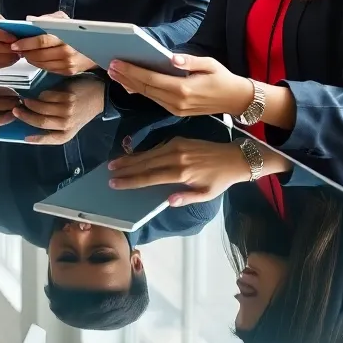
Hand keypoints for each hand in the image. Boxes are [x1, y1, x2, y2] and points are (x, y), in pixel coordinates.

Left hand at [10, 11, 96, 74]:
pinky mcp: (67, 71)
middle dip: (25, 52)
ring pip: (41, 63)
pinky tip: (35, 58)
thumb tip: (31, 20)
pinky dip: (39, 64)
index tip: (15, 44)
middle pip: (39, 54)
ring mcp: (68, 64)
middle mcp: (67, 52)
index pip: (42, 41)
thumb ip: (48, 19)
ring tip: (25, 52)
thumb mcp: (65, 20)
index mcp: (65, 37)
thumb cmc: (77, 32)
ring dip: (30, 59)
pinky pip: (47, 69)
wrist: (96, 47)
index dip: (26, 43)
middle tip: (17, 48)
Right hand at [10, 77, 106, 144]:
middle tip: (15, 110)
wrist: (99, 96)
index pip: (48, 139)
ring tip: (24, 100)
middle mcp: (67, 124)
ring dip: (30, 104)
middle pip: (41, 122)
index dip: (35, 139)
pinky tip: (40, 94)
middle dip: (25, 116)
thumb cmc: (80, 110)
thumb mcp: (69, 123)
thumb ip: (53, 123)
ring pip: (42, 108)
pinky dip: (41, 95)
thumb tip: (30, 121)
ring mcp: (67, 110)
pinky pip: (48, 96)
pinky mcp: (68, 97)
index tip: (24, 137)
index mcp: (66, 134)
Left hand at [106, 54, 252, 117]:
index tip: (116, 63)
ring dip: (130, 84)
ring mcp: (175, 109)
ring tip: (115, 73)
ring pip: (147, 95)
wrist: (235, 100)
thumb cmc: (223, 78)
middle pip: (145, 88)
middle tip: (109, 66)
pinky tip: (130, 83)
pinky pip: (153, 100)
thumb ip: (189, 61)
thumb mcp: (210, 64)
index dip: (132, 71)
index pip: (151, 79)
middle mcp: (177, 101)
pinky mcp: (175, 112)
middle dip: (125, 77)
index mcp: (184, 89)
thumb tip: (171, 58)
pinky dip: (140, 91)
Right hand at [106, 137, 251, 205]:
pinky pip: (156, 147)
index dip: (131, 181)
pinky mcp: (178, 140)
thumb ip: (186, 198)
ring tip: (114, 163)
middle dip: (125, 168)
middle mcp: (176, 158)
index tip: (115, 183)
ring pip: (148, 153)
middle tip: (108, 172)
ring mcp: (176, 146)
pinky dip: (142, 152)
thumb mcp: (207, 195)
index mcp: (182, 173)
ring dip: (130, 158)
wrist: (234, 157)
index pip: (150, 177)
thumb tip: (167, 202)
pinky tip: (132, 156)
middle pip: (145, 163)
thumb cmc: (219, 180)